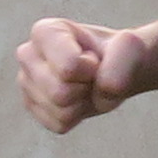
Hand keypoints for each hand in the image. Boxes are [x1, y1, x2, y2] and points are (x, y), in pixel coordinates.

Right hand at [14, 15, 149, 136]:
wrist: (116, 70)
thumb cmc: (118, 55)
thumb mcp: (131, 49)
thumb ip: (122, 61)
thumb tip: (105, 88)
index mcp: (45, 32)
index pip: (68, 68)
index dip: (91, 69)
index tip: (94, 59)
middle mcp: (28, 54)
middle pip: (60, 93)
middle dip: (84, 88)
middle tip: (91, 75)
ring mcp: (26, 82)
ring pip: (59, 112)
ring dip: (82, 103)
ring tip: (85, 85)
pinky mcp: (32, 107)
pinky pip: (58, 125)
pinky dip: (77, 117)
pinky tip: (78, 99)